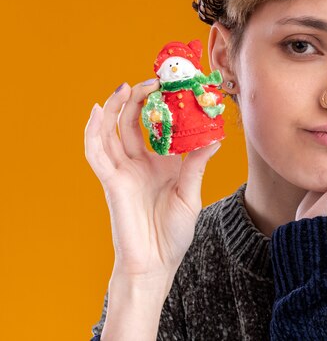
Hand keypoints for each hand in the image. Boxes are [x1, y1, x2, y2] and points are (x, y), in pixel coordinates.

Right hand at [84, 80, 221, 279]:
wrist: (157, 264)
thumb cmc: (173, 233)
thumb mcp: (190, 193)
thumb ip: (197, 164)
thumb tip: (216, 137)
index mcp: (157, 164)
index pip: (153, 126)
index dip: (158, 106)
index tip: (171, 86)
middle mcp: (137, 163)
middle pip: (129, 122)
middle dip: (137, 99)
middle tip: (152, 80)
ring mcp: (122, 171)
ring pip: (109, 131)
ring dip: (113, 108)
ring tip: (125, 87)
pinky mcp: (111, 182)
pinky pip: (96, 153)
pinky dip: (92, 131)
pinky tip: (95, 111)